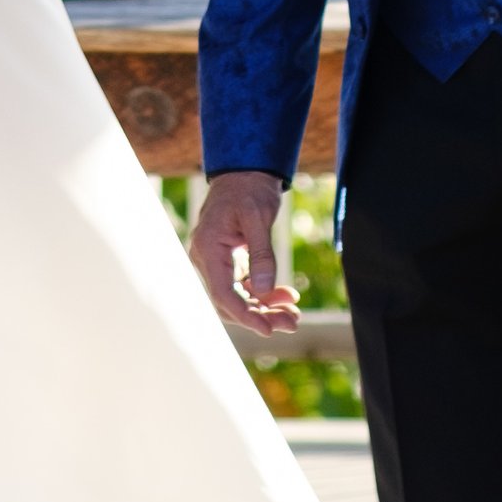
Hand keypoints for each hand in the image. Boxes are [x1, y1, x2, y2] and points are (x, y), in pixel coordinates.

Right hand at [190, 170, 301, 336]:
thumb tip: (265, 289)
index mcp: (208, 249)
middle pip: (230, 301)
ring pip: (239, 297)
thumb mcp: (259, 217)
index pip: (223, 294)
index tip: (269, 329)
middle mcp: (207, 259)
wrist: (245, 172)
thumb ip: (261, 254)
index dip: (245, 315)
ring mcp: (217, 262)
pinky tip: (287, 297)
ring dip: (265, 308)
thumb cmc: (250, 189)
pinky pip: (244, 286)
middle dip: (261, 316)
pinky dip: (265, 294)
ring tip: (294, 315)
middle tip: (292, 323)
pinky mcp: (229, 261)